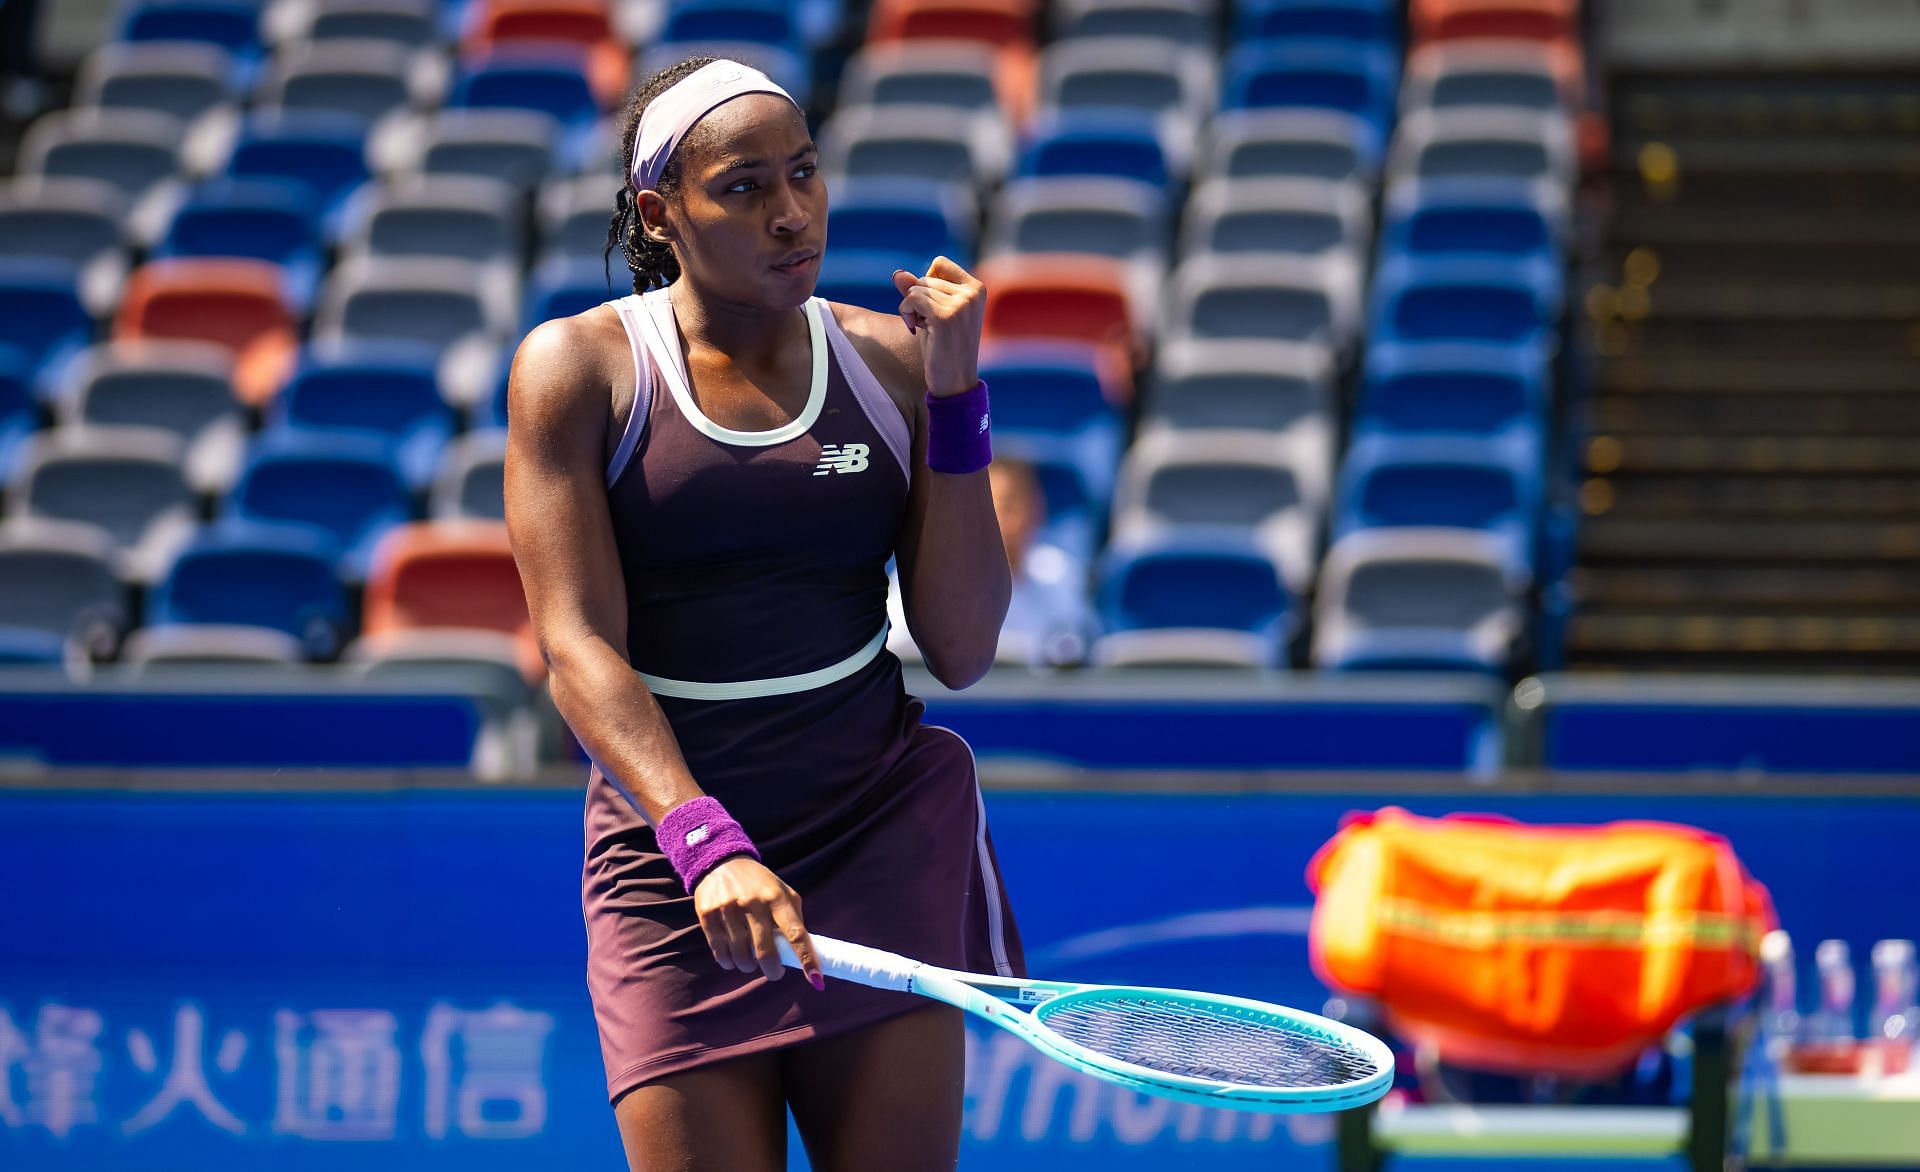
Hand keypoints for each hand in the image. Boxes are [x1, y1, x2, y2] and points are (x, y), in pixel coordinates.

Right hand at [692, 856, 823, 988]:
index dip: (806, 958)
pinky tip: (733, 957)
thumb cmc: (759, 884)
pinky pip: (721, 953)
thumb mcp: (782, 892)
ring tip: (751, 960)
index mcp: (777, 897)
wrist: (721, 863)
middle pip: (765, 952)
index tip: (816, 979)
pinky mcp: (708, 916)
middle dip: (772, 970)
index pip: (795, 933)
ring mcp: (728, 910)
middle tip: (775, 972)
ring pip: (741, 957)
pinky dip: (729, 962)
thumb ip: (793, 918)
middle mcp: (753, 903)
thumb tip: (802, 951)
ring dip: (749, 966)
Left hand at [892, 256, 984, 397]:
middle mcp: (973, 293)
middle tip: (929, 325)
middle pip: (925, 278)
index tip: (933, 308)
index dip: (927, 283)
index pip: (940, 264)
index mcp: (977, 288)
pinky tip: (915, 330)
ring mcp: (961, 304)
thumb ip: (917, 291)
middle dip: (918, 300)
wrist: (955, 382)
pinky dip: (906, 313)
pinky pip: (911, 299)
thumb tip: (897, 273)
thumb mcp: (932, 313)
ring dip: (911, 309)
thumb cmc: (944, 348)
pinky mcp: (945, 317)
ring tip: (925, 329)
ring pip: (915, 288)